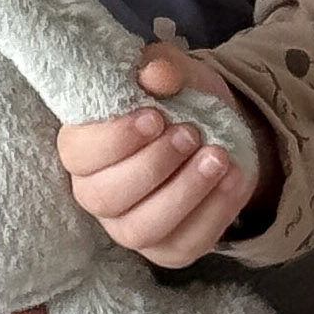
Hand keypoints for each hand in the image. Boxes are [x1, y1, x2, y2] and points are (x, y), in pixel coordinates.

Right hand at [56, 47, 277, 269]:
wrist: (219, 129)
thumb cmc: (179, 98)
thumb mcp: (174, 70)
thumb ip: (161, 65)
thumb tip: (157, 73)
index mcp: (84, 146)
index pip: (78, 153)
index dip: (114, 140)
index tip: (155, 117)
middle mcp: (97, 192)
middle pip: (106, 196)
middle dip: (152, 165)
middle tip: (190, 134)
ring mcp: (129, 227)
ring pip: (142, 228)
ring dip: (184, 192)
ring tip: (218, 158)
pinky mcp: (168, 248)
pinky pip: (185, 244)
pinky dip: (214, 212)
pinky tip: (235, 178)